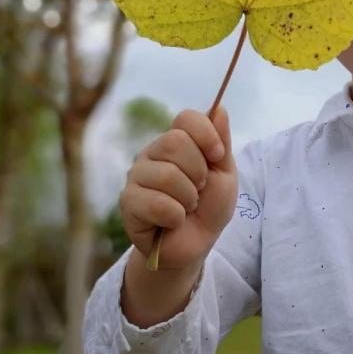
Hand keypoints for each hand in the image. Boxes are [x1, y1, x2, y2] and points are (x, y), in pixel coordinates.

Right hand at [119, 105, 237, 269]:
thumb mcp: (224, 174)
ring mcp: (136, 177)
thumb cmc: (209, 207)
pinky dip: (175, 216)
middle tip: (199, 190)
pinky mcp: (128, 202)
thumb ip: (221, 143)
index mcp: (175, 142)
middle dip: (197, 172)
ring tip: (186, 208)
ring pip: (167, 175)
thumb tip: (220, 108)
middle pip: (174, 142)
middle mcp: (152, 154)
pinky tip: (173, 221)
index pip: (185, 119)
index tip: (217, 156)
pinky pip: (156, 203)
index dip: (206, 134)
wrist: (195, 245)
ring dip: (188, 198)